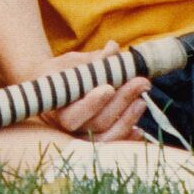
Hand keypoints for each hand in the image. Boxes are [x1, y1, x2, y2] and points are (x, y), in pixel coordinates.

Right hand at [30, 42, 150, 140]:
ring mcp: (80, 136)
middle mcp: (66, 127)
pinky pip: (111, 146)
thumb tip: (113, 48)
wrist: (51, 86)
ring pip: (105, 138)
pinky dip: (126, 138)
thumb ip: (92, 59)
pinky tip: (139, 129)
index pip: (73, 114)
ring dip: (127, 119)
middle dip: (122, 102)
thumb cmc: (61, 71)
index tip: (110, 87)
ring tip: (142, 101)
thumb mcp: (72, 61)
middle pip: (96, 123)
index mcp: (56, 107)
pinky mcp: (93, 141)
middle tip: (141, 82)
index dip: (93, 103)